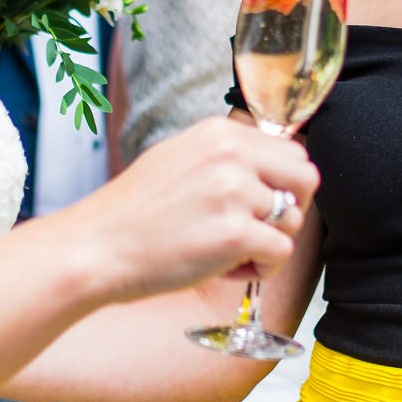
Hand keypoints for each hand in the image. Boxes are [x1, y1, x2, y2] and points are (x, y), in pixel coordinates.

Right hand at [71, 116, 316, 302]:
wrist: (95, 248)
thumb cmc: (132, 214)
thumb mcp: (178, 159)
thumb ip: (224, 157)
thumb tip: (268, 168)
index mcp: (219, 132)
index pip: (291, 150)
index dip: (284, 185)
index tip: (262, 206)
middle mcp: (231, 153)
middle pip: (306, 178)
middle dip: (291, 209)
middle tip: (260, 231)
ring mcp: (234, 191)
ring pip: (294, 220)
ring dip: (269, 244)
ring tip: (230, 253)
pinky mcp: (235, 232)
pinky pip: (280, 253)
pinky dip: (261, 269)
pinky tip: (226, 269)